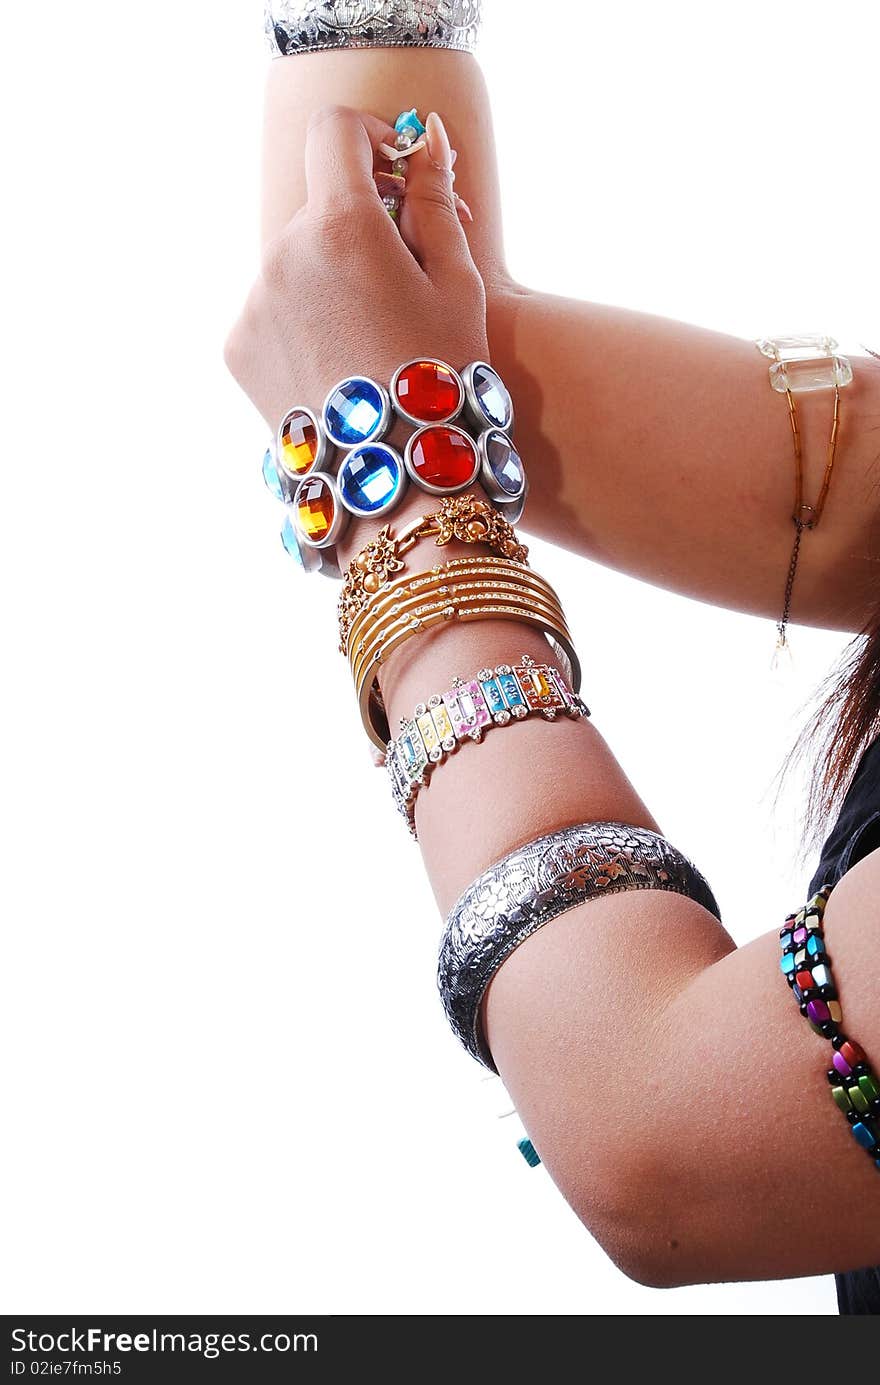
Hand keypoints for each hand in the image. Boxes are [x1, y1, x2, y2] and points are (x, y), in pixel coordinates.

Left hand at [224, 104, 489, 432]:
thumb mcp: (458, 284)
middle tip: (406, 283)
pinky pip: (271, 310)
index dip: (369, 139)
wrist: (395, 477)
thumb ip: (435, 200)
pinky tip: (341, 368)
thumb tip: (423, 138)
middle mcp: (283, 253)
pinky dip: (302, 323)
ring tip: (372, 343)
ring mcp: (253, 302)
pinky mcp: (237, 346)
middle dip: (362, 226)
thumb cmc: (443, 379)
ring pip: (295, 263)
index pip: (334, 131)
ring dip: (330, 280)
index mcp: (342, 225)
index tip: (396, 174)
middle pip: (319, 207)